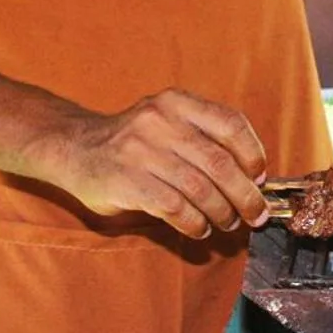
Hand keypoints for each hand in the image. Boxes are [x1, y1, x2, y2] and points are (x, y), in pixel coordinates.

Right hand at [43, 90, 269, 239]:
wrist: (73, 147)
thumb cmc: (132, 141)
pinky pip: (175, 208)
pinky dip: (194, 224)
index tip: (258, 177)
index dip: (253, 153)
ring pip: (200, 189)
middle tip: (255, 214)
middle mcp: (160, 121)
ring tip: (226, 223)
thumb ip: (202, 139)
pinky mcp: (127, 181)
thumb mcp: (166, 121)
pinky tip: (198, 229)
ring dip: (221, 213)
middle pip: (219, 163)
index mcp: (176, 102)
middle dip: (245, 194)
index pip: (231, 122)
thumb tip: (251, 179)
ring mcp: (141, 151)